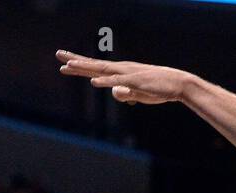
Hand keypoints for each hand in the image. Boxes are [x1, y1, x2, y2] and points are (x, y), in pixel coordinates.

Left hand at [57, 50, 195, 104]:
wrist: (177, 84)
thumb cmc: (157, 89)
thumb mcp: (137, 94)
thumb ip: (124, 93)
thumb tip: (115, 93)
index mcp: (120, 73)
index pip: (96, 68)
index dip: (80, 66)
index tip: (64, 64)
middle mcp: (121, 69)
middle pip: (94, 65)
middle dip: (76, 61)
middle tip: (58, 55)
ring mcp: (127, 74)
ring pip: (102, 70)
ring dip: (85, 68)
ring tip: (69, 66)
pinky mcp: (135, 81)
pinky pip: (117, 82)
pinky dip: (105, 82)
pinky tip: (93, 83)